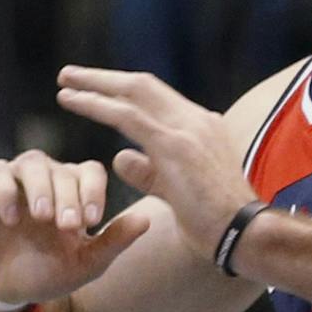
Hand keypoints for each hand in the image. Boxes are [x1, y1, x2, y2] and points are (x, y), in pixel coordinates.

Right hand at [0, 150, 148, 305]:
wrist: (2, 290)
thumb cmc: (46, 272)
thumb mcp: (84, 264)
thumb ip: (113, 241)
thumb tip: (148, 219)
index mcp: (74, 192)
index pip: (90, 172)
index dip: (93, 191)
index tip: (92, 220)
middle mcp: (47, 178)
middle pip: (62, 169)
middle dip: (67, 197)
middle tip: (66, 226)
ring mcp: (16, 179)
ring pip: (32, 163)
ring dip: (40, 187)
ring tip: (42, 216)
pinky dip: (5, 190)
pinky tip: (12, 218)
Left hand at [56, 68, 252, 264]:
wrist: (247, 236)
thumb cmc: (216, 223)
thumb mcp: (178, 190)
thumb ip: (149, 170)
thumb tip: (120, 157)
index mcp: (203, 125)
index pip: (157, 96)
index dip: (123, 90)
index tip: (98, 89)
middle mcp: (196, 118)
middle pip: (142, 84)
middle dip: (104, 78)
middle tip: (70, 75)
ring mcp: (187, 128)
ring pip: (132, 92)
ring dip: (94, 85)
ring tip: (64, 83)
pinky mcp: (175, 145)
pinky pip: (127, 116)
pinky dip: (98, 105)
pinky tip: (74, 102)